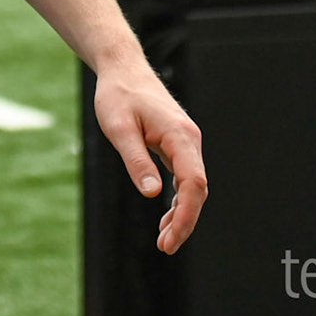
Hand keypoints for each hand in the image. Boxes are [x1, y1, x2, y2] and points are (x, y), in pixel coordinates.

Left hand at [93, 56, 207, 254]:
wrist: (122, 69)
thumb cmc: (117, 96)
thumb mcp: (119, 129)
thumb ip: (136, 161)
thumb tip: (153, 194)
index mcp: (180, 136)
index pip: (193, 183)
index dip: (186, 215)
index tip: (170, 238)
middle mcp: (190, 139)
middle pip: (197, 189)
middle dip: (185, 221)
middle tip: (165, 246)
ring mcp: (186, 142)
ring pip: (192, 185)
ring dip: (182, 213)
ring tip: (165, 239)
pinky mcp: (178, 144)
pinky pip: (184, 177)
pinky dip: (178, 199)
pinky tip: (167, 216)